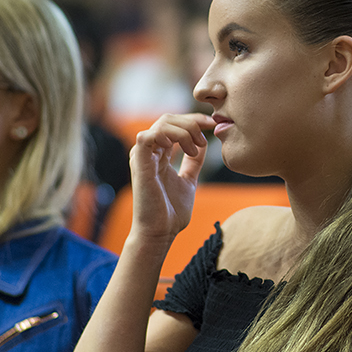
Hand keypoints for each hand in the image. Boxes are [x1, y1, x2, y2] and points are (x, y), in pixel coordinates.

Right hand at [129, 112, 214, 246]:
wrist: (161, 232)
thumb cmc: (171, 211)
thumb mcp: (189, 180)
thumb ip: (193, 163)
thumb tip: (204, 144)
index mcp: (158, 154)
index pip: (173, 125)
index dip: (193, 120)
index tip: (212, 124)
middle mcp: (148, 152)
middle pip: (168, 119)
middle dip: (192, 122)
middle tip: (207, 134)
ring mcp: (142, 156)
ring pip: (162, 124)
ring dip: (185, 131)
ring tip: (196, 148)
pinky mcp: (138, 163)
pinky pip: (147, 136)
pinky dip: (167, 135)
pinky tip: (185, 148)